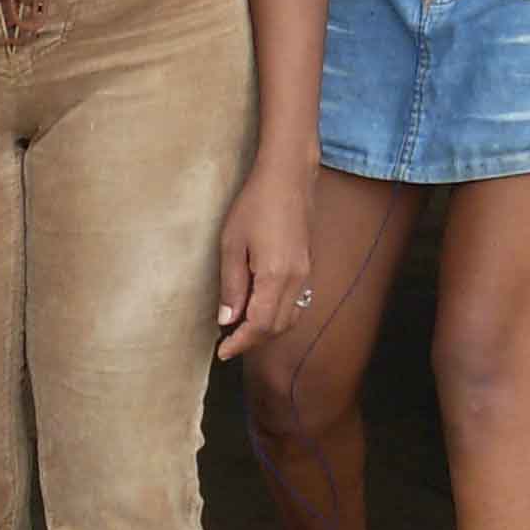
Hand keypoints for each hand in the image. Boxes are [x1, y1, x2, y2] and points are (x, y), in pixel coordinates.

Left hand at [215, 159, 315, 360]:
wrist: (288, 177)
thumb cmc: (256, 203)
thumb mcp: (232, 244)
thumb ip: (231, 286)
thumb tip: (227, 320)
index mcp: (275, 276)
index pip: (259, 325)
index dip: (240, 343)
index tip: (222, 352)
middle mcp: (296, 280)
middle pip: (276, 328)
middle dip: (252, 341)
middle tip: (227, 344)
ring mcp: (305, 274)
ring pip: (288, 318)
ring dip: (265, 331)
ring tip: (241, 330)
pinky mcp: (306, 266)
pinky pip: (296, 304)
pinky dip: (277, 316)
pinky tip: (259, 310)